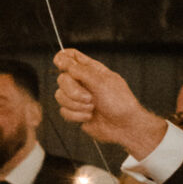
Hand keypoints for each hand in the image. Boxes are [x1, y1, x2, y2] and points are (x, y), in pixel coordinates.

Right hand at [53, 49, 168, 156]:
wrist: (123, 126)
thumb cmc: (119, 102)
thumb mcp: (101, 82)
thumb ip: (81, 71)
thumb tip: (63, 60)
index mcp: (91, 70)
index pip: (71, 57)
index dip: (62, 58)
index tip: (60, 64)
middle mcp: (82, 82)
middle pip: (62, 79)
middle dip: (73, 91)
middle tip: (89, 97)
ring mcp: (78, 97)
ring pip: (60, 96)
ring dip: (76, 105)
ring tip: (92, 108)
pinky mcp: (74, 111)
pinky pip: (63, 111)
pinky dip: (77, 115)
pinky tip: (89, 116)